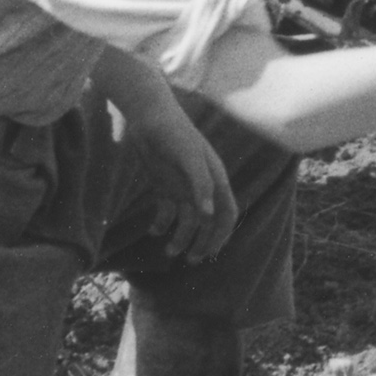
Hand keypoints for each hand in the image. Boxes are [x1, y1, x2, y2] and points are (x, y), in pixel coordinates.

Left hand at [118, 91, 237, 273]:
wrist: (148, 115)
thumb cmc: (174, 132)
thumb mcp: (189, 156)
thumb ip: (201, 184)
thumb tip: (208, 215)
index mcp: (214, 179)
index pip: (227, 212)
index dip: (222, 234)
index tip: (212, 252)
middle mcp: (201, 186)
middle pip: (208, 222)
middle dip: (202, 242)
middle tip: (191, 260)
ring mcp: (182, 187)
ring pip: (187, 220)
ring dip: (180, 238)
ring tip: (168, 252)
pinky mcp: (164, 186)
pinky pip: (166, 212)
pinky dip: (161, 224)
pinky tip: (153, 231)